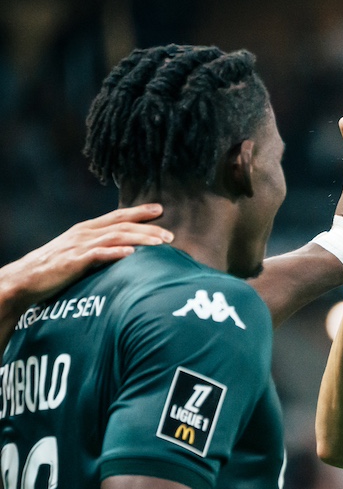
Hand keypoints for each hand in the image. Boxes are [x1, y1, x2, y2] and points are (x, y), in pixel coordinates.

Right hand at [0, 204, 169, 309]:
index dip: (139, 211)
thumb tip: (123, 250)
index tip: (161, 209)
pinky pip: (97, 255)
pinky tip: (131, 254)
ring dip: (140, 239)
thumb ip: (98, 247)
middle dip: (148, 228)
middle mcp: (84, 233)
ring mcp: (78, 246)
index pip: (117, 216)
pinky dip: (115, 253)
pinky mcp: (73, 262)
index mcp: (85, 229)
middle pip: (121, 226)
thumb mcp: (78, 251)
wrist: (24, 279)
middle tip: (171, 234)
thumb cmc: (54, 268)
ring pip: (115, 238)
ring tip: (161, 243)